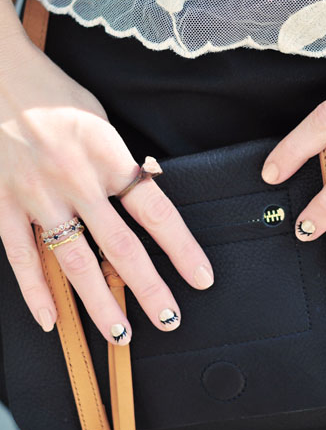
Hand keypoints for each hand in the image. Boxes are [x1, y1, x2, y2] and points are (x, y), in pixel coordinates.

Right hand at [0, 42, 213, 342]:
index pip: (157, 212)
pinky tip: (52, 319)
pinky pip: (19, 256)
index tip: (201, 278)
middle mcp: (75, 180)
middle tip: (169, 319)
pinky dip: (35, 291)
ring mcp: (35, 195)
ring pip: (72, 261)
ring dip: (98, 302)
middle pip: (120, 246)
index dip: (183, 250)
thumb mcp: (102, 120)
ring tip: (121, 334)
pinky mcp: (0, 204)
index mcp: (107, 156)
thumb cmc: (53, 95)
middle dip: (148, 288)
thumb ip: (123, 161)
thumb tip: (150, 187)